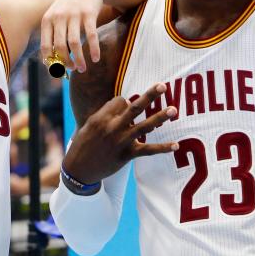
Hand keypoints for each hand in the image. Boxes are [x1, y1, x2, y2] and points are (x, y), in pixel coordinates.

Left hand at [39, 0, 104, 73]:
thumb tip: (48, 63)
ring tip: (83, 68)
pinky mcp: (89, 14)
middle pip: (59, 47)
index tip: (58, 71)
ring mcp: (74, 15)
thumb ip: (51, 36)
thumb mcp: (55, 17)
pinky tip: (96, 59)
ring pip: (74, 43)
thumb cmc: (69, 7)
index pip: (45, 46)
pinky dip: (93, 49)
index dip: (51, 62)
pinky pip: (91, 36)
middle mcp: (59, 17)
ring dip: (79, 59)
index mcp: (48, 20)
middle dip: (66, 62)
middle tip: (73, 69)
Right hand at [64, 83, 178, 183]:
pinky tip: (176, 145)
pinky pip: (148, 150)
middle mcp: (112, 127)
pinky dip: (163, 148)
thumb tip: (128, 104)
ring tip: (173, 110)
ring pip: (144, 126)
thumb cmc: (84, 144)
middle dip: (150, 96)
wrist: (78, 169)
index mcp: (101, 117)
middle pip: (134, 107)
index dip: (125, 103)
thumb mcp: (90, 124)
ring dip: (160, 117)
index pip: (122, 101)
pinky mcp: (127, 155)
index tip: (124, 109)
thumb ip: (108, 114)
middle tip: (163, 86)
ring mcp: (121, 141)